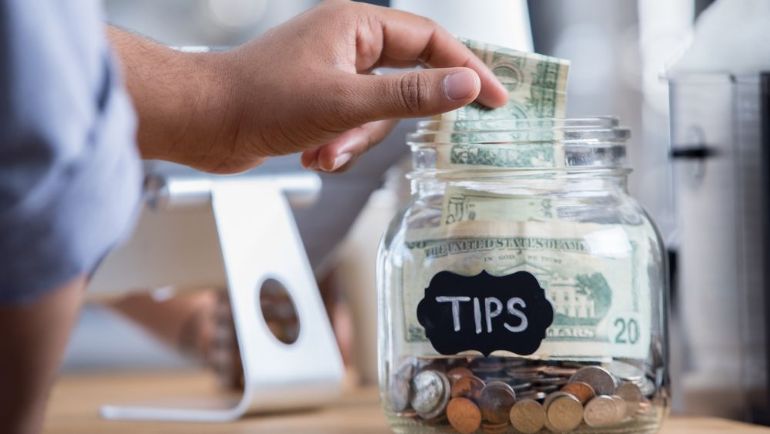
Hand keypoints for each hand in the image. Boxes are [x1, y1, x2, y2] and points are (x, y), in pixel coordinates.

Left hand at [112, 0, 507, 172]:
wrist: (203, 122)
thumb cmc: (262, 100)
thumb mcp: (347, 102)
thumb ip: (411, 95)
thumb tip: (466, 85)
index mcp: (355, 24)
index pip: (429, 39)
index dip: (466, 68)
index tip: (496, 98)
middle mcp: (345, 42)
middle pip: (402, 82)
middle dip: (383, 122)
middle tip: (360, 139)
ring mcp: (331, 71)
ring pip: (375, 111)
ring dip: (353, 141)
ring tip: (323, 152)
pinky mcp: (316, 99)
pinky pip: (351, 124)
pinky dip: (338, 145)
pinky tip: (312, 154)